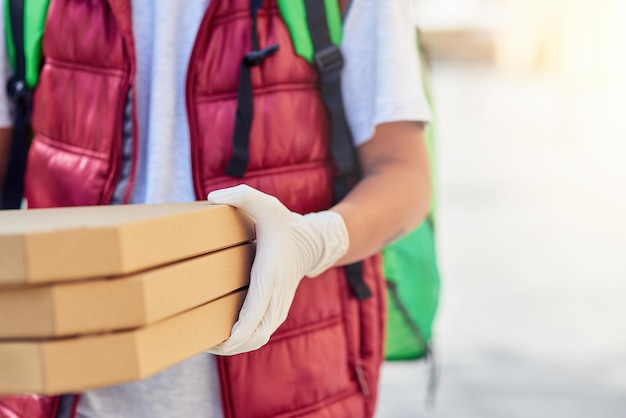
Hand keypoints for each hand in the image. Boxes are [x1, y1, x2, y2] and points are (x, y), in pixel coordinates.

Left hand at [206, 185, 348, 354]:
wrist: (310, 242)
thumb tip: (211, 198)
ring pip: (258, 339)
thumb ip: (240, 195)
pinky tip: (223, 338)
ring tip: (207, 344)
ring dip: (235, 347)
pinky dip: (244, 341)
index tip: (216, 341)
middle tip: (201, 344)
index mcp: (270, 275)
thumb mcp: (265, 203)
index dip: (236, 333)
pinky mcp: (277, 310)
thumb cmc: (283, 223)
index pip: (254, 315)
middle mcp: (276, 296)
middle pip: (255, 336)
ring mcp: (278, 306)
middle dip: (229, 347)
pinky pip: (260, 334)